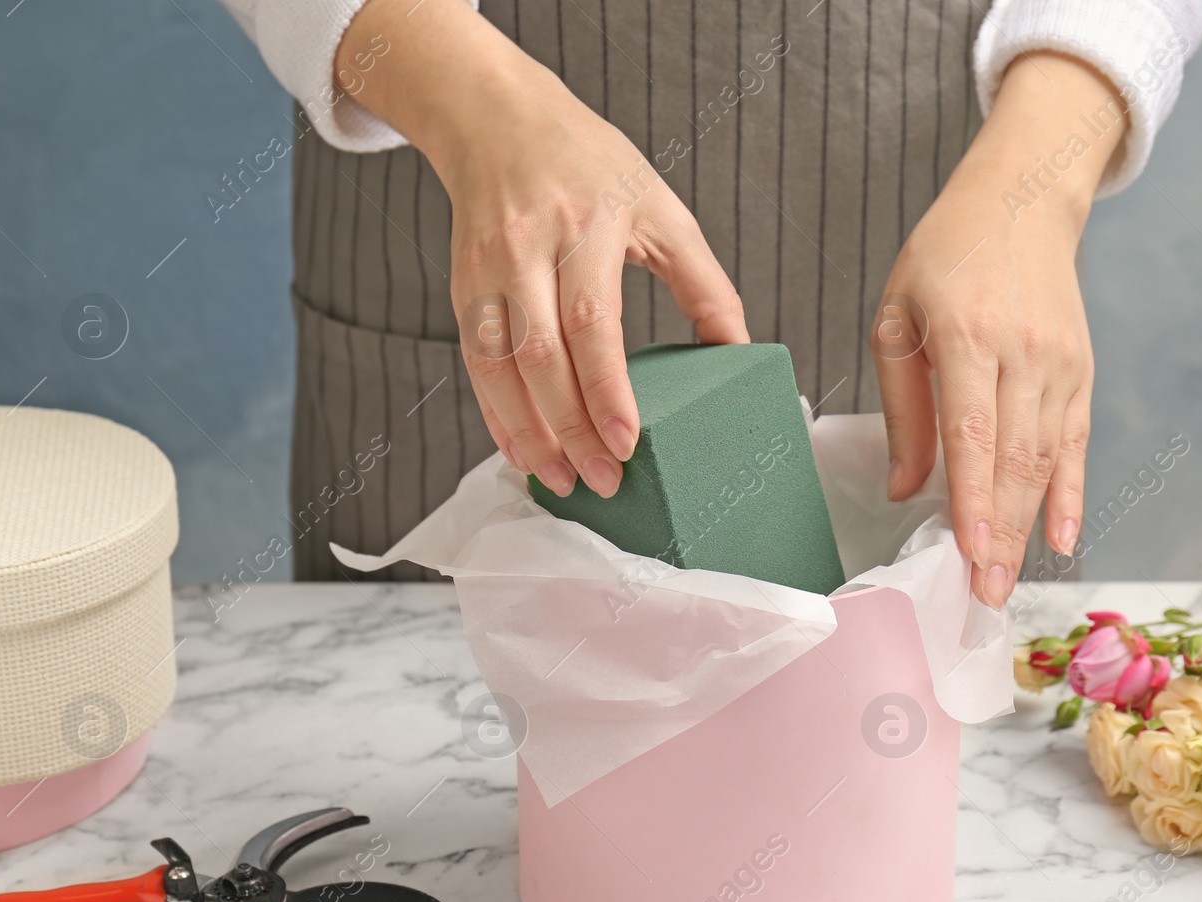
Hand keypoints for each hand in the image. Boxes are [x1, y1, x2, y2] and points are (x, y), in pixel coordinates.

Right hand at [339, 0, 747, 497]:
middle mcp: (528, 249)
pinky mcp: (463, 288)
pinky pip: (476, 364)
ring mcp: (487, 271)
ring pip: (498, 368)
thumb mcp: (662, 207)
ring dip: (527, 434)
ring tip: (562, 482)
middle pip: (541, 356)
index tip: (627, 443)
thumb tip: (738, 353)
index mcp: (587, 226)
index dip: (605, 390)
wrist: (498, 120)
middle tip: (603, 481)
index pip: (592, 322)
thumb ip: (704, 283)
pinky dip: (497, 414)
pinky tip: (523, 450)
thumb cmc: (589, 163)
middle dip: (569, 430)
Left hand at [871, 51, 1127, 609]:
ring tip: (1006, 582)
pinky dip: (1069, 494)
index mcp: (969, 335)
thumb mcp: (898, 317)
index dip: (973, 500)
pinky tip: (1060, 538)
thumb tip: (904, 488)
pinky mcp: (1080, 372)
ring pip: (1046, 460)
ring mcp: (1060, 364)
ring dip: (1026, 527)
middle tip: (983, 596)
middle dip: (999, 535)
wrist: (1023, 200)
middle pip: (1014, 461)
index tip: (969, 555)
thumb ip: (903, 407)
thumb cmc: (946, 255)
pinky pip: (1075, 444)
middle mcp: (1024, 352)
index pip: (973, 434)